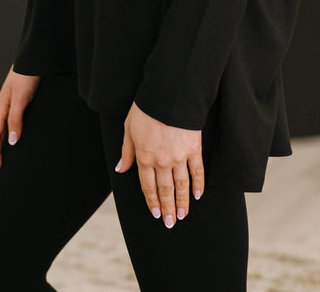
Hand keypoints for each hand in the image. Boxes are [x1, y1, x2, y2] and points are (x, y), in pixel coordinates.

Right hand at [0, 67, 40, 172]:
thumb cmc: (28, 75)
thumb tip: (12, 142)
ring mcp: (7, 103)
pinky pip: (4, 123)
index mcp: (1, 107)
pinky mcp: (15, 101)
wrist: (34, 58)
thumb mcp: (22, 98)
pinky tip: (6, 138)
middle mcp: (2, 106)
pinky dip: (1, 134)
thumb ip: (16, 119)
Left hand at [116, 102, 204, 227]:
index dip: (151, 201)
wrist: (169, 95)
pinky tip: (198, 195)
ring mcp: (179, 156)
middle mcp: (161, 161)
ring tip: (182, 216)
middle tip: (170, 223)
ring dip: (181, 202)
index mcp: (144, 157)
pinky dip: (198, 184)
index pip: (147, 186)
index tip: (155, 214)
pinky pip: (197, 171)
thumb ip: (127, 151)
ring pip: (181, 185)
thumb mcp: (129, 128)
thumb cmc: (146, 109)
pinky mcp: (194, 149)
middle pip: (165, 190)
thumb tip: (121, 169)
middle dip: (167, 209)